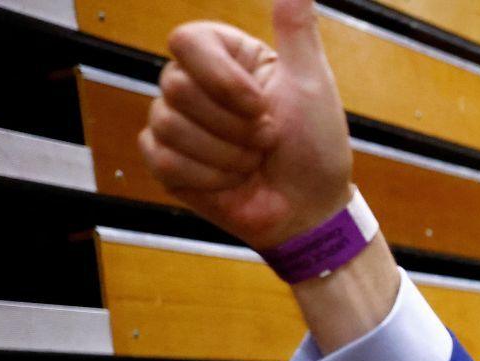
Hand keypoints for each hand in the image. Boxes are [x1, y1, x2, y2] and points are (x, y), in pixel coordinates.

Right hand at [139, 0, 352, 249]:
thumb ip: (297, 30)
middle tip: (266, 140)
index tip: (261, 105)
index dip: (222, 79)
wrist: (310, 210)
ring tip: (253, 162)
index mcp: (227, 58)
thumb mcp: (313, 84)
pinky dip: (208, 178)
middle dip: (234, 126)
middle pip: (176, 86)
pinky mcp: (166, 162)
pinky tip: (231, 182)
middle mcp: (194, 84)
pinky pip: (163, 160)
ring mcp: (176, 123)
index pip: (187, 40)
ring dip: (227, 155)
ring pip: (169, 125)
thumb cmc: (317, 148)